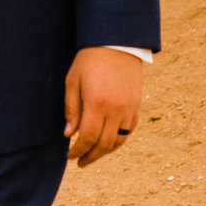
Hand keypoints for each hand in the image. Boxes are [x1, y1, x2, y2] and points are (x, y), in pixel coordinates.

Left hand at [63, 47, 143, 169]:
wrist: (117, 43)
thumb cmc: (89, 60)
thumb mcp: (73, 81)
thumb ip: (71, 109)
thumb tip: (69, 134)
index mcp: (97, 103)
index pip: (88, 138)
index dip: (78, 151)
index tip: (69, 156)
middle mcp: (115, 109)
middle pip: (104, 144)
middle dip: (90, 156)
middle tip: (79, 162)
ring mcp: (128, 109)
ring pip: (118, 141)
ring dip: (104, 152)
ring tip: (92, 156)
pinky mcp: (136, 106)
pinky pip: (129, 132)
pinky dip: (118, 141)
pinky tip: (108, 143)